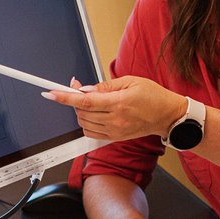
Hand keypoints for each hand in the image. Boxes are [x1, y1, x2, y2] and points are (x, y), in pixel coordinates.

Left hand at [46, 76, 186, 141]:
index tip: (52, 93)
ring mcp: (115, 130)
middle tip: (78, 89)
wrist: (167, 115)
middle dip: (74, 100)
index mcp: (119, 103)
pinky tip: (94, 114)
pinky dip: (87, 123)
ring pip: (84, 122)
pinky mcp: (115, 137)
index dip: (66, 97)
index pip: (85, 101)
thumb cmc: (153, 95)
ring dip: (81, 111)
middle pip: (82, 112)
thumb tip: (86, 89)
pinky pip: (91, 132)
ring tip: (91, 101)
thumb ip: (106, 85)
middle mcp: (115, 119)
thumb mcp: (131, 81)